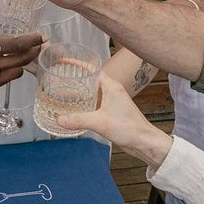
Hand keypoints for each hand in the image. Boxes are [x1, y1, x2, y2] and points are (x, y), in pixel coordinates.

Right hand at [0, 0, 43, 104]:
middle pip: (23, 60)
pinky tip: (13, 66)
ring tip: (28, 55)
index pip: (17, 46)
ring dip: (24, 63)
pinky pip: (9, 80)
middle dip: (34, 52)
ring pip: (18, 72)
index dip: (32, 41)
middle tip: (41, 45)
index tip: (42, 36)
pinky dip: (14, 72)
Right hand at [56, 73, 173, 170]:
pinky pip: (95, 102)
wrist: (144, 142)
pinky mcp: (112, 111)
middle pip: (91, 79)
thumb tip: (59, 119)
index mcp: (111, 87)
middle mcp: (112, 91)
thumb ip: (78, 120)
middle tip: (60, 78)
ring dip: (80, 91)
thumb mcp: (100, 122)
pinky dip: (84, 102)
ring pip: (93, 91)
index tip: (64, 62)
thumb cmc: (129, 128)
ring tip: (63, 92)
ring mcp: (113, 101)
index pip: (92, 69)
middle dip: (76, 77)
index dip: (77, 64)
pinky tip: (76, 109)